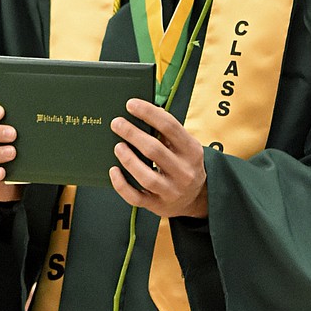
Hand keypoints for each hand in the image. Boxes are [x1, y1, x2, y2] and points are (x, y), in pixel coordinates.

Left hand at [110, 100, 206, 218]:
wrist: (197, 198)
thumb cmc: (184, 164)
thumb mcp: (185, 147)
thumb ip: (168, 132)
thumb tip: (144, 111)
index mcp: (192, 151)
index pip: (170, 127)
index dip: (148, 113)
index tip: (130, 104)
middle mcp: (184, 172)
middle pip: (154, 150)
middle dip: (132, 134)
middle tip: (116, 123)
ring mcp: (171, 191)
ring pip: (145, 176)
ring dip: (128, 159)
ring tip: (117, 146)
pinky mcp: (157, 206)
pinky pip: (135, 197)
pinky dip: (121, 184)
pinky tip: (113, 170)